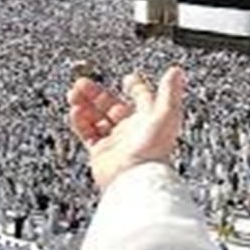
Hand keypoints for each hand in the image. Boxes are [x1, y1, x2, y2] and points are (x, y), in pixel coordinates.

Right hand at [67, 67, 184, 189]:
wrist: (136, 179)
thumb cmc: (154, 149)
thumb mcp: (166, 114)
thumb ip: (170, 91)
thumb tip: (176, 70)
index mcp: (148, 119)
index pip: (141, 99)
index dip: (136, 87)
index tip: (128, 79)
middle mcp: (132, 130)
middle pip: (111, 106)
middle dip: (96, 93)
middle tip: (81, 83)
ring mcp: (115, 141)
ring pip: (96, 118)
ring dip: (84, 104)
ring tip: (73, 94)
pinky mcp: (101, 153)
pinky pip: (87, 134)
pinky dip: (80, 122)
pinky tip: (75, 111)